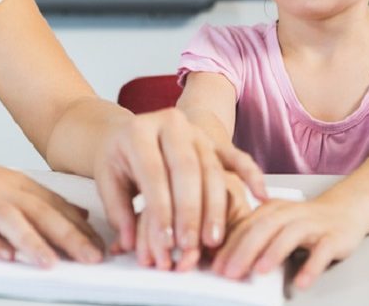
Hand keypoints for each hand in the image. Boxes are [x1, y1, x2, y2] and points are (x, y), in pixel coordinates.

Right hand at [0, 152, 103, 266]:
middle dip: (69, 236)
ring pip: (9, 220)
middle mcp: (0, 188)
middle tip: (91, 257)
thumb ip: (41, 200)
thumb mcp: (6, 184)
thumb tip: (80, 214)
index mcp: (16, 182)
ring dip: (33, 242)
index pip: (56, 206)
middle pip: (40, 212)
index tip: (103, 246)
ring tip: (52, 262)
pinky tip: (3, 257)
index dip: (81, 227)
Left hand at [93, 108, 266, 270]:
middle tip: (190, 244)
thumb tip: (130, 242)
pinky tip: (260, 195)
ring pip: (211, 168)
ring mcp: (194, 130)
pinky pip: (235, 156)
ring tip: (212, 239)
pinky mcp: (213, 139)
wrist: (131, 131)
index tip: (165, 240)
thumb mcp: (108, 179)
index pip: (153, 172)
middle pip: (186, 169)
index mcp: (138, 131)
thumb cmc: (119, 158)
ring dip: (214, 206)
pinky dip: (251, 174)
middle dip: (190, 211)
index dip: (160, 209)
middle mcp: (169, 124)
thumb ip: (117, 210)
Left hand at [213, 198, 368, 289]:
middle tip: (231, 272)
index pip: (246, 226)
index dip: (229, 246)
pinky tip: (301, 282)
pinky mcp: (334, 237)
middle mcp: (291, 213)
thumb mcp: (277, 223)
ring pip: (290, 234)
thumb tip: (228, 260)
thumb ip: (256, 236)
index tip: (217, 266)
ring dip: (273, 253)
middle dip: (244, 250)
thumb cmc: (305, 222)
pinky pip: (322, 252)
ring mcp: (313, 224)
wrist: (346, 209)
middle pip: (264, 228)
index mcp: (272, 209)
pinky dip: (311, 266)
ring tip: (259, 271)